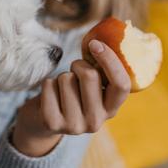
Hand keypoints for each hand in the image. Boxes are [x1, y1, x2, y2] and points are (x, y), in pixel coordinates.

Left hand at [11, 39, 131, 156]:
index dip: (110, 60)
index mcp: (112, 109)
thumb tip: (99, 42)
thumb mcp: (92, 85)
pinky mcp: (53, 123)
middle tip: (74, 72)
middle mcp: (96, 121)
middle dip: (78, 65)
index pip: (122, 84)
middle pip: (90, 75)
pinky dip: (48, 83)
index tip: (95, 44)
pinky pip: (49, 85)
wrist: (45, 120)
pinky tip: (51, 96)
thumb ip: (101, 70)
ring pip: (66, 79)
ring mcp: (75, 125)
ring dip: (61, 77)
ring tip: (62, 89)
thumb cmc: (74, 93)